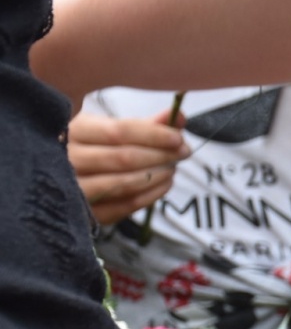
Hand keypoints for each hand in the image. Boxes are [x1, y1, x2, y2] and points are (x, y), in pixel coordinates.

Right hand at [67, 111, 188, 225]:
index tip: (179, 138)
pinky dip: (152, 195)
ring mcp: (74, 187)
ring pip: (124, 182)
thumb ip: (147, 125)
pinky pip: (125, 205)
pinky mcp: (87, 212)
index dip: (153, 135)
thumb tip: (179, 116)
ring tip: (172, 169)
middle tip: (183, 153)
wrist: (69, 179)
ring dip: (158, 175)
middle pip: (124, 157)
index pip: (119, 131)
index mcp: (75, 130)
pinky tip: (165, 185)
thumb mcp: (115, 130)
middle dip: (161, 155)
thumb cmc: (98, 148)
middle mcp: (69, 158)